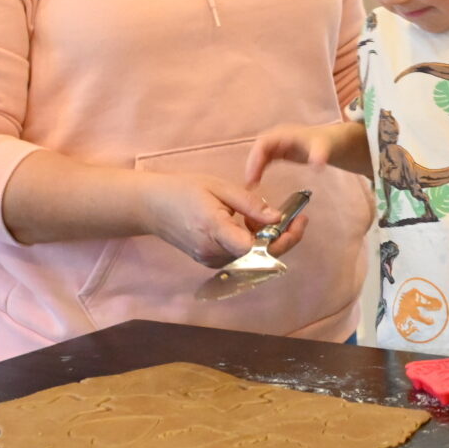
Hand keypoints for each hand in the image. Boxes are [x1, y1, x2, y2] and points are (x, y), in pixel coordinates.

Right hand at [142, 173, 307, 268]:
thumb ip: (249, 204)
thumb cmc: (183, 190)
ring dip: (267, 240)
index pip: (253, 248)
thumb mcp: (219, 187)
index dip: (279, 239)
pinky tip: (250, 224)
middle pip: (259, 257)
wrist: (151, 205)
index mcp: (214, 229)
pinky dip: (252, 243)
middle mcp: (212, 251)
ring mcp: (210, 259)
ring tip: (266, 215)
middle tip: (297, 219)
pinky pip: (240, 257)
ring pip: (251, 258)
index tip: (295, 221)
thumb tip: (277, 218)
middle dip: (282, 240)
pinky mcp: (209, 261)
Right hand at [244, 123, 339, 186]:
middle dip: (250, 166)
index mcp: (283, 134)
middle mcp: (276, 137)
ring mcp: (276, 144)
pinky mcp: (278, 151)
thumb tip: (318, 166)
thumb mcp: (324, 147)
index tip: (252, 178)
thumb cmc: (327, 143)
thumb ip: (320, 155)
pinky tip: (256, 183)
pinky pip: (263, 160)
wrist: (333, 141)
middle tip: (248, 186)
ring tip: (250, 186)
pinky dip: (258, 170)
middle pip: (257, 150)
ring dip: (252, 169)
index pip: (262, 144)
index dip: (254, 159)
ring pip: (258, 155)